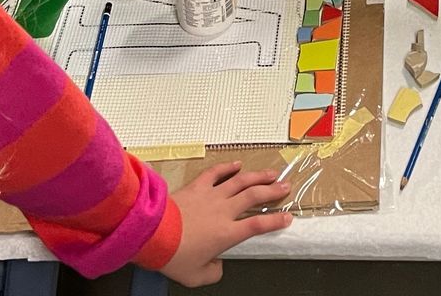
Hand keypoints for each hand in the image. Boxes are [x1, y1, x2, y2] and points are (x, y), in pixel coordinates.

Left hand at [159, 161, 292, 286]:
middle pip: (255, 196)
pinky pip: (215, 173)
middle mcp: (223, 211)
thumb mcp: (196, 276)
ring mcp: (211, 196)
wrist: (153, 235)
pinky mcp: (196, 187)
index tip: (287, 218)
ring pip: (240, 181)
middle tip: (286, 186)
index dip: (275, 221)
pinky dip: (228, 167)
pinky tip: (237, 163)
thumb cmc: (173, 256)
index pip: (258, 225)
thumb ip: (213, 272)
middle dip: (273, 191)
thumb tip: (218, 266)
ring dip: (258, 176)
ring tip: (271, 173)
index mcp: (227, 234)